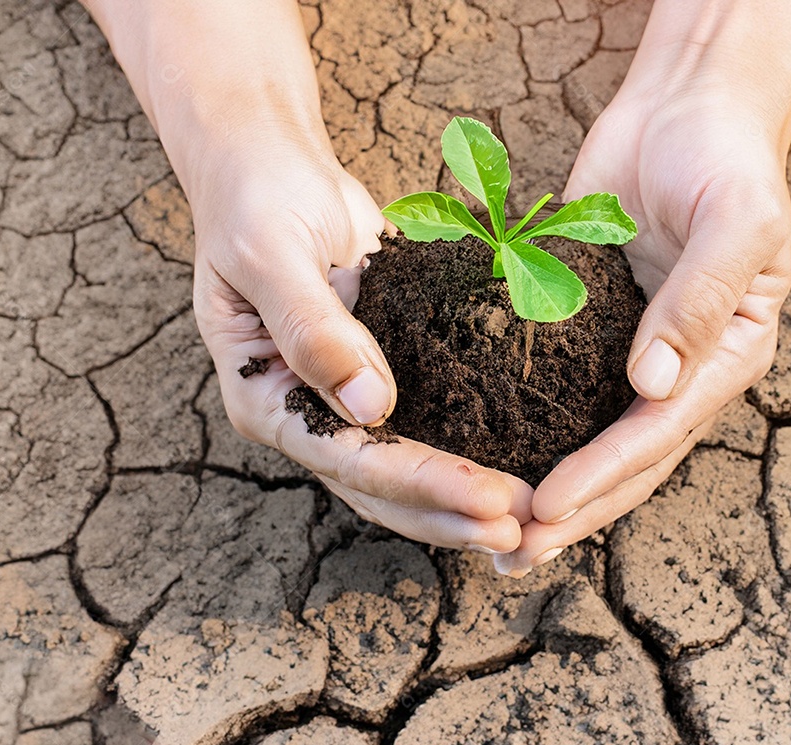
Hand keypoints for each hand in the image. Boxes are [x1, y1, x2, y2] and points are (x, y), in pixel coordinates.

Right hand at [82, 0, 529, 554]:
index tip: (490, 501)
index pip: (349, 459)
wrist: (273, 170)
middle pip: (382, 487)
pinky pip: (430, 420)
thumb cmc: (256, 200)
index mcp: (266, 399)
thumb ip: (312, 326)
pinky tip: (524, 459)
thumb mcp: (269, 252)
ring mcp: (345, 400)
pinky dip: (471, 446)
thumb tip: (371, 406)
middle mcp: (307, 414)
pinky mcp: (386, 373)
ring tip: (534, 515)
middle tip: (526, 528)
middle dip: (452, 513)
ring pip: (407, 471)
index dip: (422, 485)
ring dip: (465, 497)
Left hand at [492, 0, 790, 575]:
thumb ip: (699, 301)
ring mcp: (630, 351)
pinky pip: (555, 384)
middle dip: (569, 509)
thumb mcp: (736, 221)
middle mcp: (677, 369)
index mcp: (725, 358)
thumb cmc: (728, 157)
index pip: (657, 432)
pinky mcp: (588, 326)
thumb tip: (651, 384)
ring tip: (493, 532)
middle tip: (510, 553)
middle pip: (622, 457)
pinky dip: (524, 421)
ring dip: (543, 484)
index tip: (545, 510)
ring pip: (585, 434)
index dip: (602, 476)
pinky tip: (482, 450)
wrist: (691, 106)